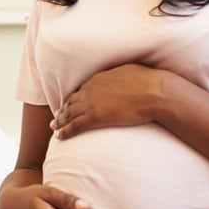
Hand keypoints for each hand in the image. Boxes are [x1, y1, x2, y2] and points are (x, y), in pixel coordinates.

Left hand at [51, 63, 165, 139]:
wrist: (154, 92)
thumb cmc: (149, 81)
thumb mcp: (131, 72)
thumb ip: (121, 76)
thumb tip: (124, 78)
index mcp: (99, 78)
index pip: (81, 90)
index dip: (74, 98)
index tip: (70, 104)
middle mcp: (91, 89)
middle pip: (72, 102)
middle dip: (63, 110)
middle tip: (56, 117)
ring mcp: (92, 104)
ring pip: (69, 114)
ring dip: (60, 121)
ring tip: (54, 127)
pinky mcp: (96, 117)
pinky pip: (75, 126)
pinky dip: (65, 131)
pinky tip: (59, 136)